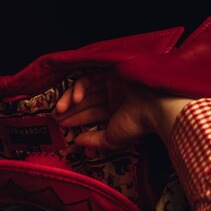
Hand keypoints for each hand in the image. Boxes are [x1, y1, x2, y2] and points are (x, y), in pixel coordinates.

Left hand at [54, 73, 193, 148]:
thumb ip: (93, 140)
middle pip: (85, 99)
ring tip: (60, 111)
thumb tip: (77, 141)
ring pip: (84, 87)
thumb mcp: (111, 138)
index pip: (91, 112)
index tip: (61, 126)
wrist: (154, 107)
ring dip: (70, 100)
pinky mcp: (109, 69)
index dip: (75, 118)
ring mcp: (112, 80)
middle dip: (69, 110)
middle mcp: (114, 93)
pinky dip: (79, 87)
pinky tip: (75, 100)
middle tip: (55, 118)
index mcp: (116, 108)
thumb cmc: (137, 125)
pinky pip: (88, 76)